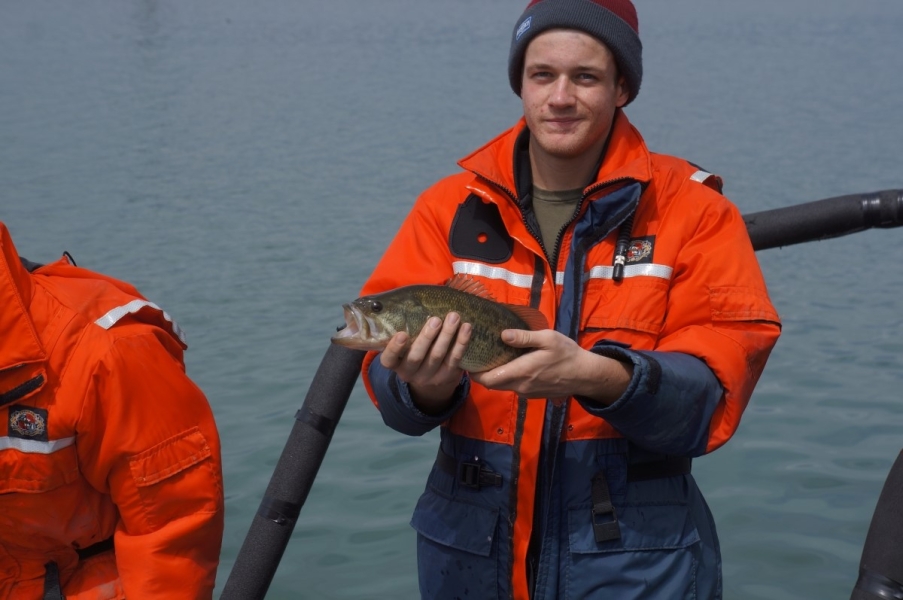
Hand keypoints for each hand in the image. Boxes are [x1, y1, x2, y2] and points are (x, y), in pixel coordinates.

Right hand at [379, 312, 472, 413]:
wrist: (431, 375)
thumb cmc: (413, 347)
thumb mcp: (404, 342)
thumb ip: (400, 326)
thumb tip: (393, 302)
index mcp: (395, 363)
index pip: (388, 359)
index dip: (394, 348)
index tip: (401, 334)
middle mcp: (409, 373)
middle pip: (416, 357)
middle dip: (426, 337)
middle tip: (435, 319)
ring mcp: (429, 377)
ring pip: (438, 356)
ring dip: (447, 335)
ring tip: (454, 316)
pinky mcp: (447, 376)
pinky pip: (455, 359)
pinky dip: (461, 342)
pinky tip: (466, 327)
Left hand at [470, 329, 632, 404]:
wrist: (585, 375)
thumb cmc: (567, 354)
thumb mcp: (547, 339)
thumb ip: (524, 337)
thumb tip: (502, 335)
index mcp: (521, 372)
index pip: (488, 379)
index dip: (474, 372)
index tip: (469, 358)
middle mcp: (520, 386)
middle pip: (491, 384)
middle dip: (481, 373)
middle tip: (477, 355)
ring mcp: (526, 392)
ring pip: (502, 386)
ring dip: (494, 375)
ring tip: (490, 357)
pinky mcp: (532, 394)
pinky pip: (512, 387)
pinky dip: (506, 378)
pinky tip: (509, 364)